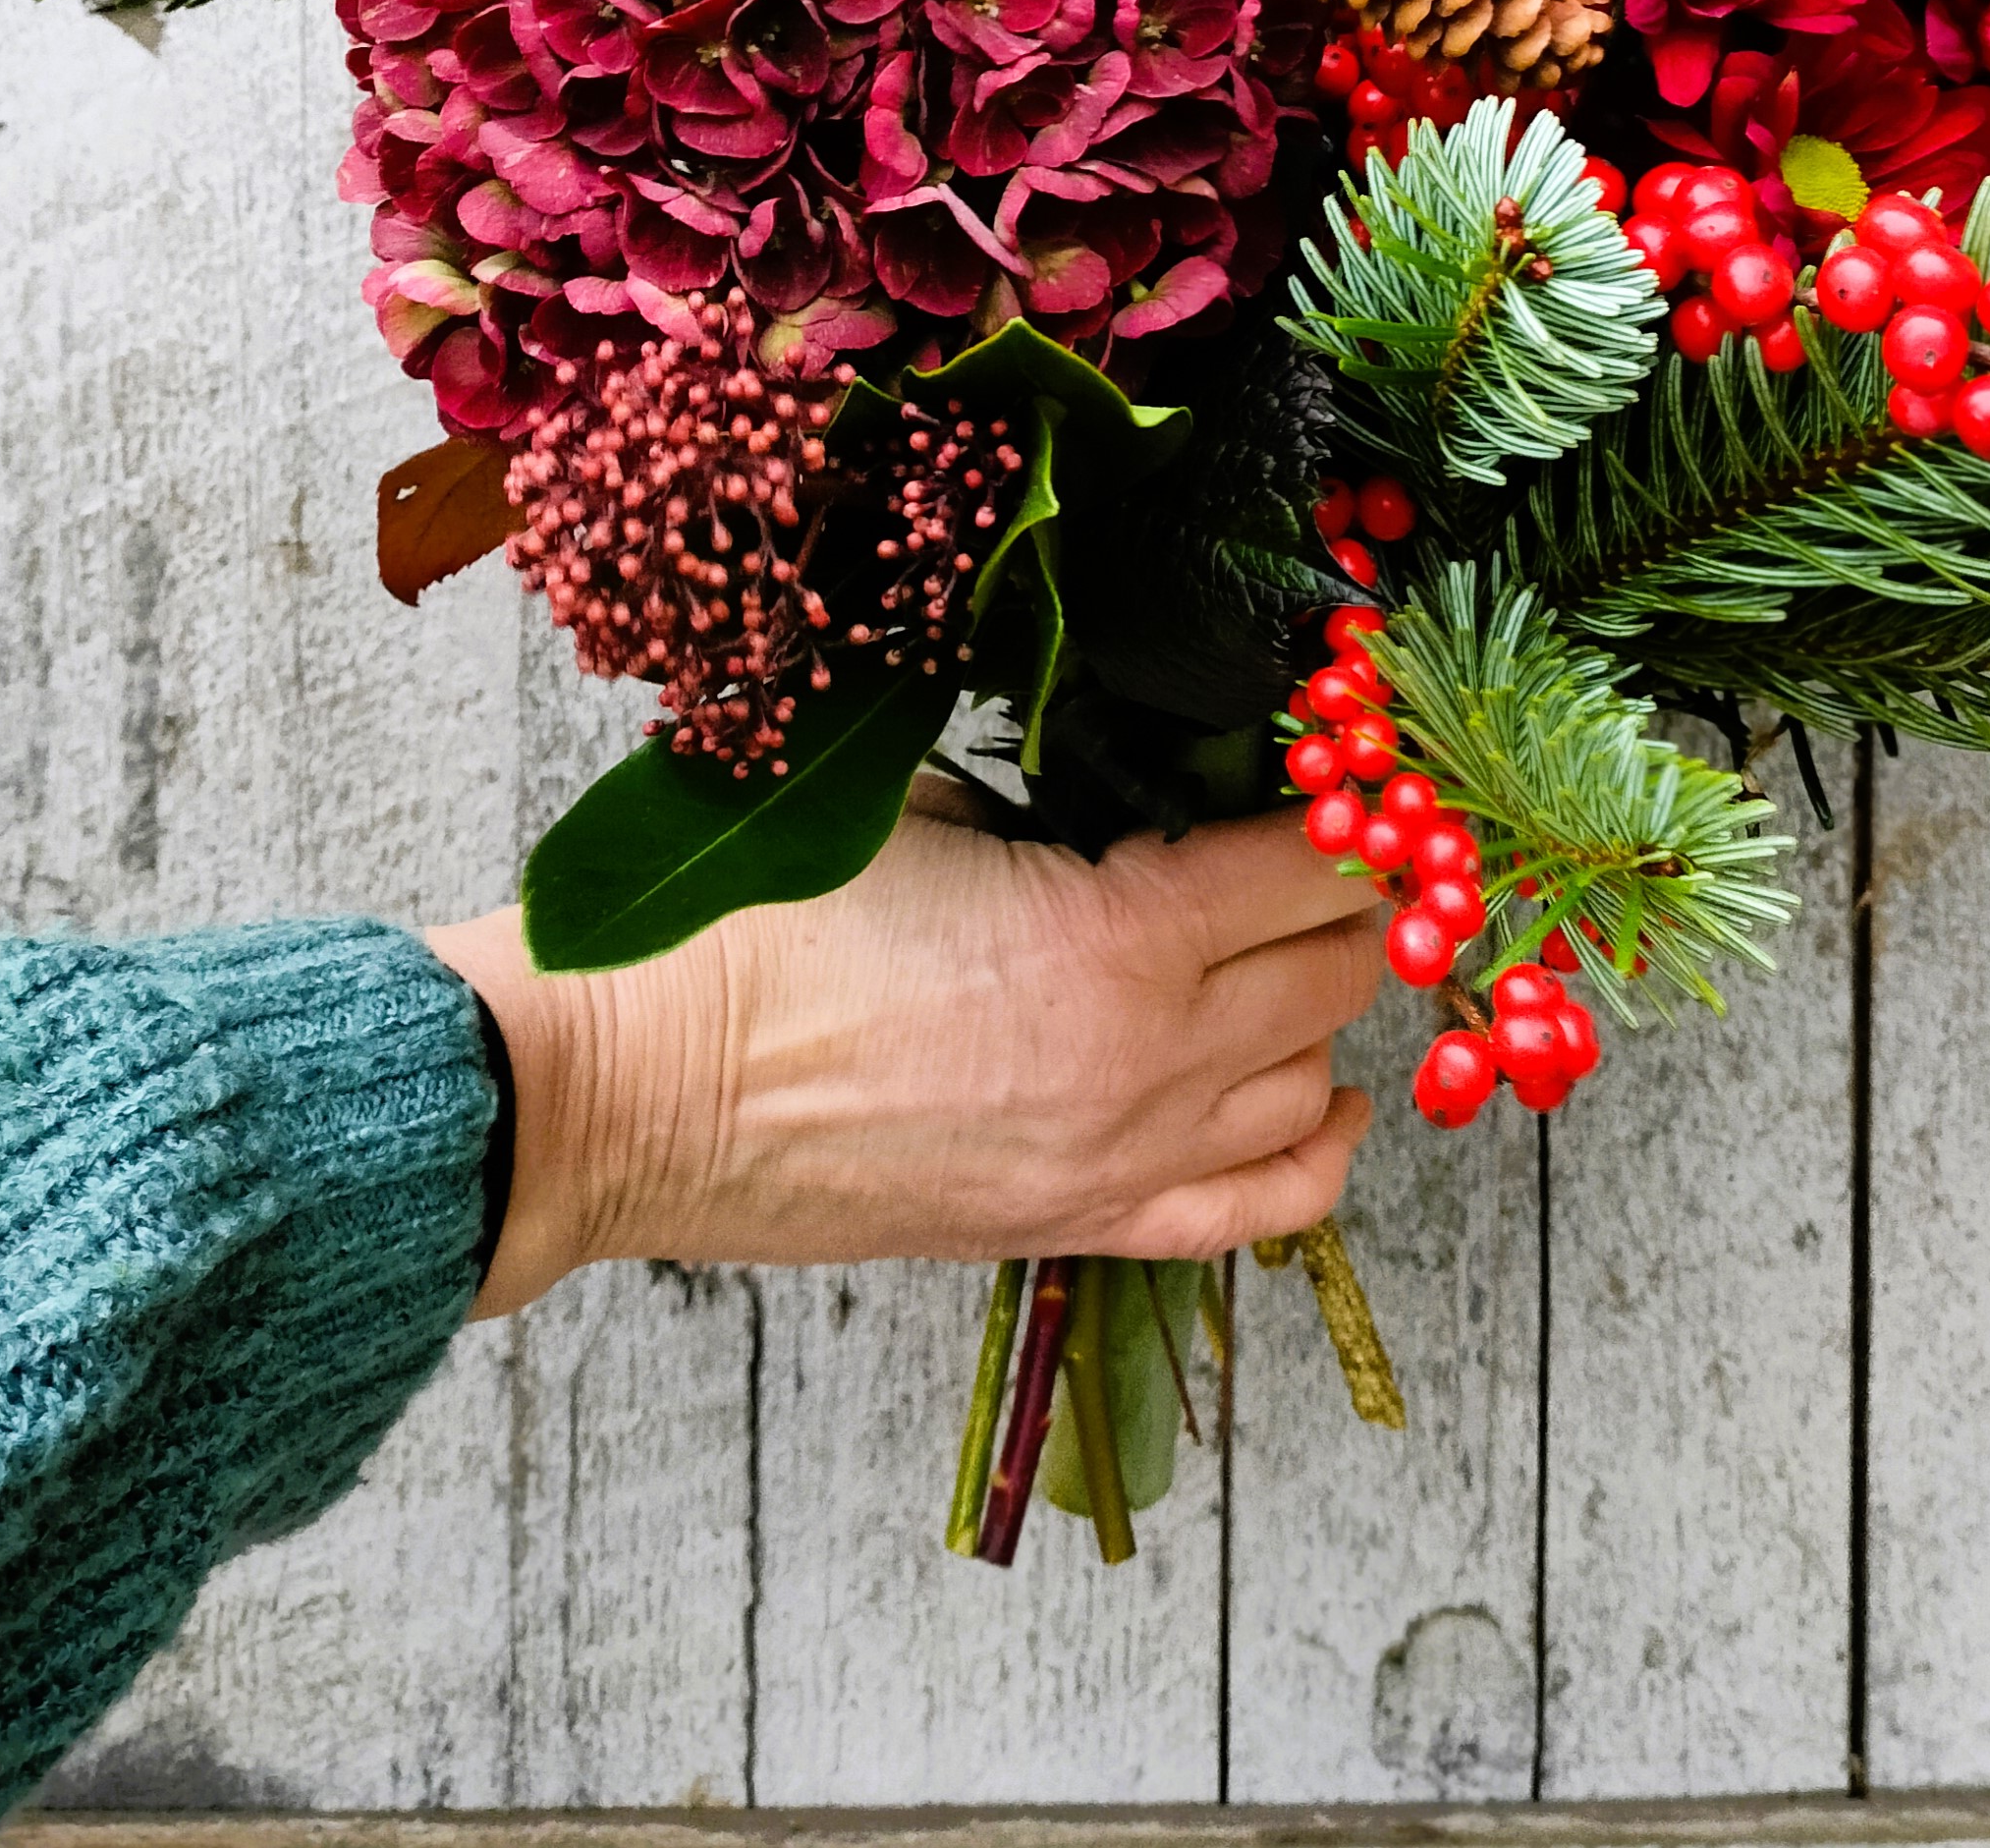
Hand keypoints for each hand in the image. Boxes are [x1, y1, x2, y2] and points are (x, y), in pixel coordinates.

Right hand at [428, 781, 1382, 1316]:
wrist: (637, 1090)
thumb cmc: (759, 931)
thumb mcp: (931, 811)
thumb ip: (1061, 807)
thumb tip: (1139, 799)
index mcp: (1121, 931)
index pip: (1318, 861)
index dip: (1353, 802)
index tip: (1350, 765)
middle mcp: (1152, 1056)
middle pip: (1341, 971)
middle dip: (1352, 895)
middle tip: (1322, 843)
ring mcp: (1123, 1154)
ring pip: (1312, 1079)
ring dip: (1322, 1006)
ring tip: (1294, 944)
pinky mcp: (1078, 1224)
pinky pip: (1260, 1207)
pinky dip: (1312, 1146)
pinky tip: (1322, 1093)